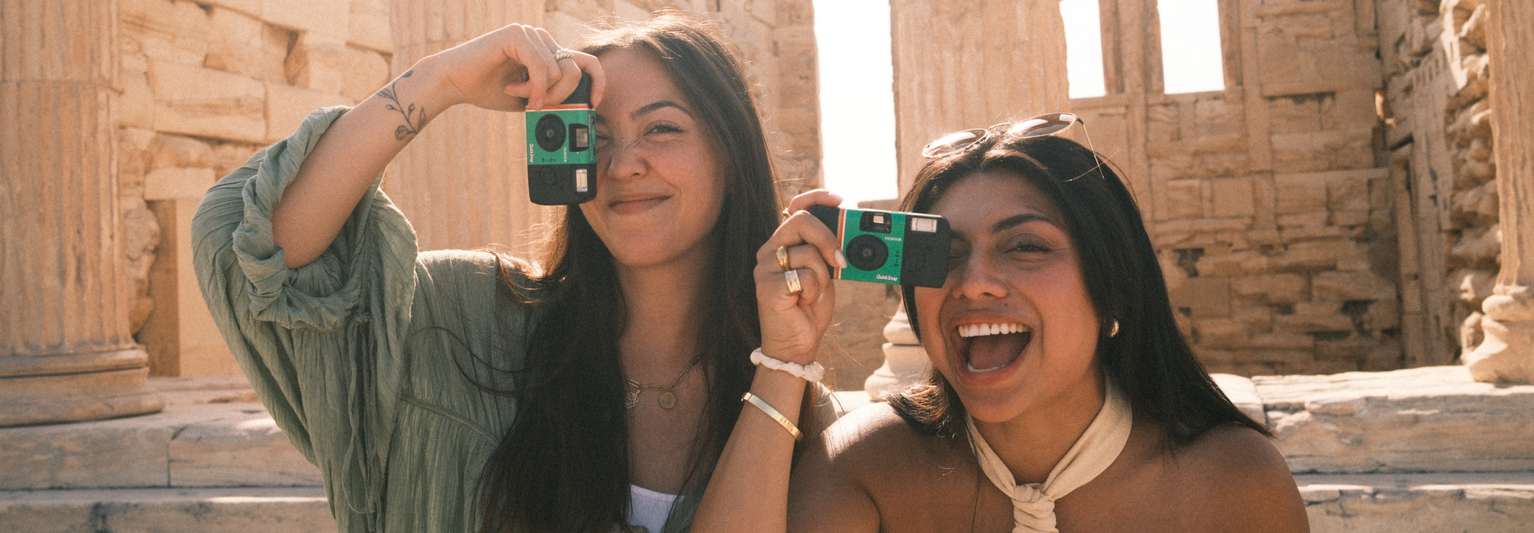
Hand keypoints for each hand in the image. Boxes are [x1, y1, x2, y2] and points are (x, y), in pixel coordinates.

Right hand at [419, 24, 606, 111]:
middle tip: (539, 107)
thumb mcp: (531, 98)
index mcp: (549, 51)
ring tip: (517, 95)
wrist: (454, 83)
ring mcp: (530, 34)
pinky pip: (541, 67)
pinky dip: (532, 87)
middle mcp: (543, 39)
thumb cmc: (489, 90)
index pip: (587, 62)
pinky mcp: (517, 35)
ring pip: (559, 72)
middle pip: (575, 70)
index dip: (597, 83)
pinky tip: (514, 91)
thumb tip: (581, 109)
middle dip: (561, 97)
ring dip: (539, 93)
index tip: (592, 105)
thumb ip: (554, 97)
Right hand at [754, 190, 847, 365]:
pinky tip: (803, 302)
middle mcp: (770, 250)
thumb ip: (831, 252)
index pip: (795, 207)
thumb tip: (853, 232)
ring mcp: (765, 268)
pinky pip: (803, 276)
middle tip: (841, 260)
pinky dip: (813, 291)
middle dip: (829, 237)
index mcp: (784, 242)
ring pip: (807, 253)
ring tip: (812, 293)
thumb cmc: (810, 308)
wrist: (796, 344)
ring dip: (822, 277)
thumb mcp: (826, 273)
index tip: (840, 201)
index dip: (817, 198)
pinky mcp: (766, 287)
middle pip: (801, 220)